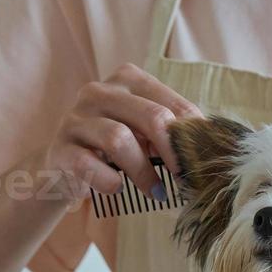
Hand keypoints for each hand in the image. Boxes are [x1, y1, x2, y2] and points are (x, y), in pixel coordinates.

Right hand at [44, 64, 201, 203]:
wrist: (66, 168)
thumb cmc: (115, 149)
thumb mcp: (145, 134)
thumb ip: (171, 133)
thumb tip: (211, 149)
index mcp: (128, 80)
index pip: (174, 105)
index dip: (193, 138)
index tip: (203, 163)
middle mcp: (99, 91)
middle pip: (152, 117)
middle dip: (174, 153)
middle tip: (185, 179)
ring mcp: (76, 118)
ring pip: (120, 139)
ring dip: (144, 172)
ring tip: (157, 192)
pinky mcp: (60, 147)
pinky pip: (88, 163)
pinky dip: (108, 180)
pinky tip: (118, 189)